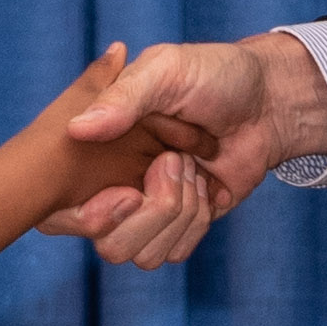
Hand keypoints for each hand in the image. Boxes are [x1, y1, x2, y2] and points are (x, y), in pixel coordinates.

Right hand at [39, 32, 326, 269]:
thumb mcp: (165, 70)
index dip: (88, 218)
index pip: (60, 214)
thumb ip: (122, 96)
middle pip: (110, 246)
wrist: (266, 99)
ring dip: (179, 211)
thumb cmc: (211, 75)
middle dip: (153, 209)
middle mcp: (112, 189)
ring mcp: (148, 212)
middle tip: (173, 161)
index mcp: (94, 152)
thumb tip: (77, 129)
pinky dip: (197, 221)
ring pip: (145, 255)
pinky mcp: (181, 227)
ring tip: (192, 166)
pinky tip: (207, 184)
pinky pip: (176, 252)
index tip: (128, 191)